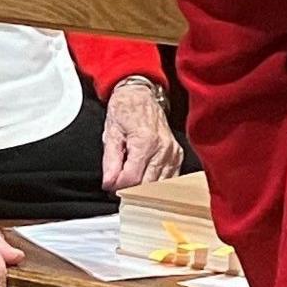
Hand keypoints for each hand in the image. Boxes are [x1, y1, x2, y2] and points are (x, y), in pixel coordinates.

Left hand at [97, 77, 181, 191]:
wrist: (141, 96)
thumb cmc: (125, 110)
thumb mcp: (111, 133)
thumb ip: (110, 161)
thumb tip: (109, 183)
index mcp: (145, 142)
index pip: (132, 178)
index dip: (118, 187)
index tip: (110, 186)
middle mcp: (163, 148)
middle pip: (147, 185)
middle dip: (130, 190)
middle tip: (117, 188)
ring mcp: (173, 153)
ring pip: (159, 186)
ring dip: (143, 190)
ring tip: (130, 185)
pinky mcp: (177, 155)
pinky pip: (169, 180)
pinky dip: (156, 185)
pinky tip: (145, 181)